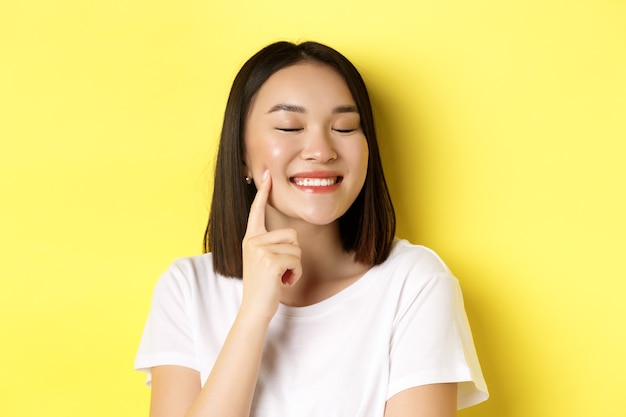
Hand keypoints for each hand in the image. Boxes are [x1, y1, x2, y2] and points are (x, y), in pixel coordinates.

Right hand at [241, 171, 301, 320]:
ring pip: (296, 248)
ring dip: (295, 266)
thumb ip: (269, 245)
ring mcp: (260, 250)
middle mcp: (253, 241)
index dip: (263, 192)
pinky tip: (283, 282)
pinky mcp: (270, 261)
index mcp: (250, 239)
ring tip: (280, 277)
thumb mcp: (263, 261)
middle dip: (294, 255)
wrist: (255, 309)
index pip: (257, 211)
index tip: (267, 174)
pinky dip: (295, 275)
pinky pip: (297, 261)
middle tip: (279, 271)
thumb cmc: (263, 286)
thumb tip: (289, 236)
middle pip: (292, 234)